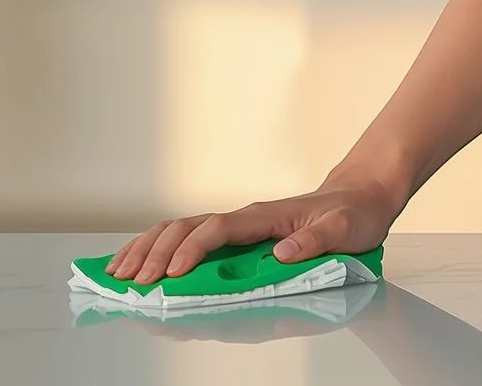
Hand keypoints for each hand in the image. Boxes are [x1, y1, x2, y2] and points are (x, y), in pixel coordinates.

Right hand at [105, 174, 406, 285]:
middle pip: (186, 227)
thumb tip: (283, 252)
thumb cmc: (354, 214)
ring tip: (119, 274)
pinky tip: (140, 265)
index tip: (174, 275)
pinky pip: (189, 238)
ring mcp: (237, 224)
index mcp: (265, 216)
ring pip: (179, 229)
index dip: (192, 250)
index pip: (218, 229)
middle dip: (155, 254)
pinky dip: (159, 249)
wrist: (362, 196)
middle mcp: (244, 217)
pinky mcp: (237, 234)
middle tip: (132, 284)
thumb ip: (317, 241)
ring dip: (147, 250)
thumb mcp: (346, 229)